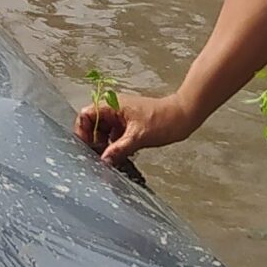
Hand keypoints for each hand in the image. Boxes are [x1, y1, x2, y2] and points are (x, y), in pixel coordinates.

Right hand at [76, 91, 198, 165]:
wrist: (184, 117)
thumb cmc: (164, 119)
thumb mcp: (138, 137)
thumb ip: (118, 149)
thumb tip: (103, 161)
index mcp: (112, 105)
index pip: (85, 116)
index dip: (83, 132)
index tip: (87, 148)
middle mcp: (113, 109)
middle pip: (92, 126)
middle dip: (94, 142)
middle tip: (100, 157)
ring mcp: (121, 118)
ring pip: (103, 133)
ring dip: (106, 146)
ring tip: (112, 159)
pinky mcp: (128, 126)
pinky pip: (114, 137)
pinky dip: (115, 146)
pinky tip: (121, 156)